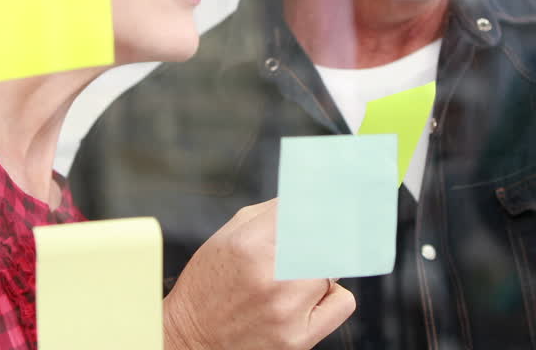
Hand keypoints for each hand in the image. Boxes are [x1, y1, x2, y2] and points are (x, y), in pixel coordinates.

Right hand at [162, 199, 355, 349]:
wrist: (192, 339)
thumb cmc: (207, 288)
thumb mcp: (225, 239)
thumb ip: (267, 215)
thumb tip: (305, 199)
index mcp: (249, 245)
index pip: (304, 211)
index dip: (317, 206)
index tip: (327, 203)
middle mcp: (271, 276)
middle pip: (324, 239)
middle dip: (315, 241)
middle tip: (302, 249)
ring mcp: (287, 309)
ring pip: (333, 269)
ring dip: (319, 270)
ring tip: (290, 282)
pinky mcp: (299, 338)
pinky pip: (343, 301)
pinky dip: (330, 297)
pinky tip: (305, 301)